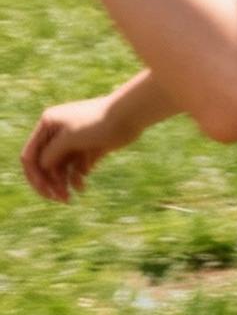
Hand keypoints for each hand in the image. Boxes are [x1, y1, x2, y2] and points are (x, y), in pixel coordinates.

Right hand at [21, 94, 138, 202]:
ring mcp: (73, 141)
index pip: (31, 156)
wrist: (129, 115)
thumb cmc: (97, 123)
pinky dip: (77, 179)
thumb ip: (51, 154)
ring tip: (72, 196)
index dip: (35, 177)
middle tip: (63, 199)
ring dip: (63, 184)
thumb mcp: (69, 139)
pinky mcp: (87, 149)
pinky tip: (82, 186)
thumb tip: (41, 168)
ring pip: (60, 169)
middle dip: (51, 183)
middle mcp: (57, 133)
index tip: (46, 192)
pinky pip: (75, 169)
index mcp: (48, 125)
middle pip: (45, 165)